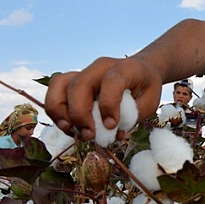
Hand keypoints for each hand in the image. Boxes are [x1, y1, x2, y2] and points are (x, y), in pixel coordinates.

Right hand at [44, 56, 162, 140]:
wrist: (141, 71)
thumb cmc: (146, 88)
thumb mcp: (149, 102)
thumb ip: (133, 116)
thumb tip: (113, 134)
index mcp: (125, 68)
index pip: (112, 81)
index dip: (109, 104)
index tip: (111, 125)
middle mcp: (101, 67)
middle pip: (79, 84)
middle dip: (80, 114)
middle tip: (89, 136)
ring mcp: (84, 72)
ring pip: (59, 85)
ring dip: (60, 112)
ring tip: (73, 132)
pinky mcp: (73, 81)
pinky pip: (55, 91)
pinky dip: (56, 111)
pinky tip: (69, 127)